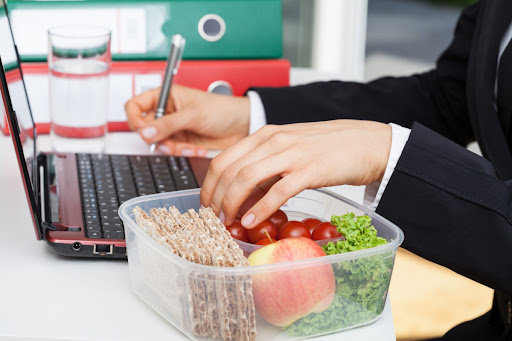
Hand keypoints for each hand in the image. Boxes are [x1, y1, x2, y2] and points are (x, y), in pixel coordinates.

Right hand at [125, 85, 249, 155]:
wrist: (242, 126)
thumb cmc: (222, 110)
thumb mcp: (193, 115)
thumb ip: (168, 124)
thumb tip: (146, 132)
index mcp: (166, 97)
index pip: (135, 106)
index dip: (135, 119)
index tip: (144, 129)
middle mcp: (167, 112)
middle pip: (144, 128)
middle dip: (156, 138)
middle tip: (167, 141)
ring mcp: (174, 129)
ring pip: (158, 143)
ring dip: (172, 148)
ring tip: (187, 146)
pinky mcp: (182, 142)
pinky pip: (173, 151)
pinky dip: (183, 152)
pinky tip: (196, 148)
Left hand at [200, 120, 391, 226]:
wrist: (367, 143)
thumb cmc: (327, 148)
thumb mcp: (289, 149)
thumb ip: (265, 165)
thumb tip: (243, 193)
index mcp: (265, 135)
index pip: (223, 159)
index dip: (209, 186)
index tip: (207, 205)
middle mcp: (273, 141)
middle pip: (229, 170)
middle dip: (215, 198)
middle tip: (213, 218)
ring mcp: (291, 154)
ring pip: (246, 179)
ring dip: (231, 204)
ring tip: (228, 222)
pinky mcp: (310, 170)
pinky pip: (277, 191)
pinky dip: (260, 209)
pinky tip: (251, 221)